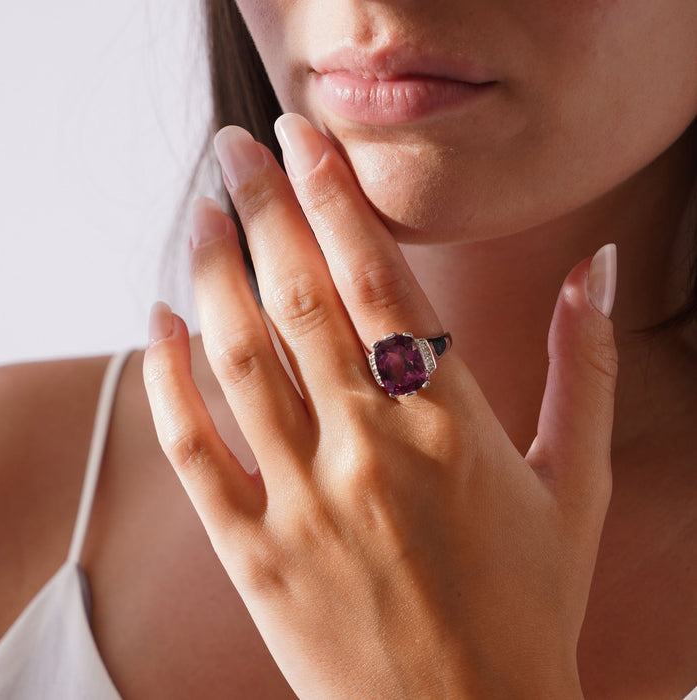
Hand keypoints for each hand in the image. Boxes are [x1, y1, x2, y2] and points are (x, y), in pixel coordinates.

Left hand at [144, 113, 617, 698]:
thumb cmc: (529, 602)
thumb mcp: (579, 482)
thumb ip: (587, 364)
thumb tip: (598, 266)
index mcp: (452, 425)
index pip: (377, 277)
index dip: (336, 196)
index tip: (303, 139)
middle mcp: (372, 450)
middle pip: (298, 295)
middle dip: (262, 205)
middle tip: (237, 147)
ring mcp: (304, 502)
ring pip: (237, 356)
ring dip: (211, 272)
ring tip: (200, 214)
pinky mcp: (254, 554)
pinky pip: (194, 447)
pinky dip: (168, 377)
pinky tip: (158, 322)